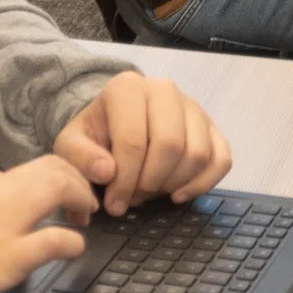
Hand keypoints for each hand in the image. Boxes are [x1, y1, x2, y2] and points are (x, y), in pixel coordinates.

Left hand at [53, 72, 230, 215]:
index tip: (114, 205)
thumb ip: (80, 157)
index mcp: (126, 88)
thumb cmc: (93, 135)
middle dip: (150, 182)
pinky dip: (204, 183)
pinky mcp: (211, 127)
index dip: (125, 181)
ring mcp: (192, 107)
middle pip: (170, 145)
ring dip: (174, 184)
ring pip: (198, 153)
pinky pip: (221, 158)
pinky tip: (179, 195)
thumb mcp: (71, 145)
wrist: (113, 121)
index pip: (134, 140)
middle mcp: (164, 90)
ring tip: (150, 194)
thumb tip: (107, 172)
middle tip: (133, 199)